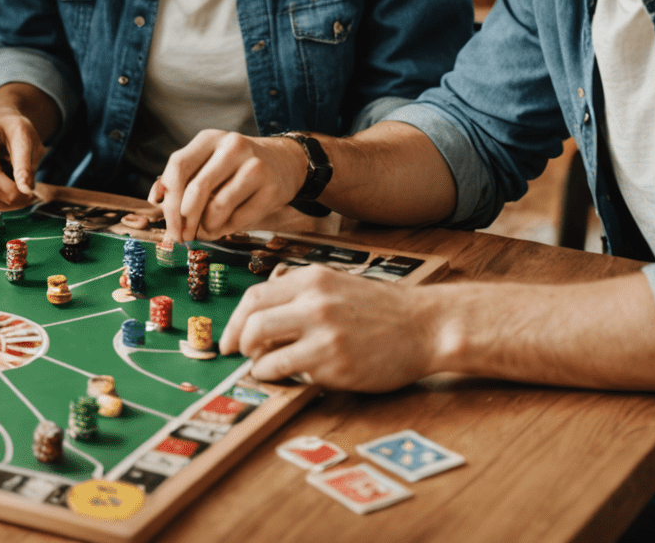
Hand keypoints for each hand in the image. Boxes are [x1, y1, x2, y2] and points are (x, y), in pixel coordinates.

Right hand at [0, 111, 43, 210]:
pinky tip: (4, 201)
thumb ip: (25, 165)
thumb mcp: (26, 140)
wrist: (1, 123)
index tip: (29, 196)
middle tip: (26, 201)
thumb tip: (26, 189)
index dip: (9, 188)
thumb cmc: (15, 130)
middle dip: (5, 198)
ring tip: (18, 202)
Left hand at [154, 130, 308, 243]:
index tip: (167, 223)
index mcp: (210, 138)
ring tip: (204, 232)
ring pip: (217, 207)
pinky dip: (225, 230)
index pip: (178, 166)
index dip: (169, 200)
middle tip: (181, 237)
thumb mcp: (207, 161)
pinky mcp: (272, 189)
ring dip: (205, 228)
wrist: (284, 161)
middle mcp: (232, 146)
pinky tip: (222, 229)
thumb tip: (155, 199)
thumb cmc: (235, 165)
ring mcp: (255, 166)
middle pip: (196, 189)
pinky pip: (239, 219)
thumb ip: (179, 177)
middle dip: (184, 220)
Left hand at [220, 266, 439, 389]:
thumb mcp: (336, 284)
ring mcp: (325, 334)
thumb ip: (301, 294)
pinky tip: (284, 375)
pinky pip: (290, 371)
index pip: (255, 296)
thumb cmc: (380, 309)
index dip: (235, 319)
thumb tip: (260, 312)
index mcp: (312, 279)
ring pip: (265, 349)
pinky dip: (277, 375)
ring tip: (263, 367)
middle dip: (238, 342)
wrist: (425, 325)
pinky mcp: (336, 364)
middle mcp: (314, 302)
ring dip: (256, 363)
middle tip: (239, 354)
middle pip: (253, 322)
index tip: (229, 337)